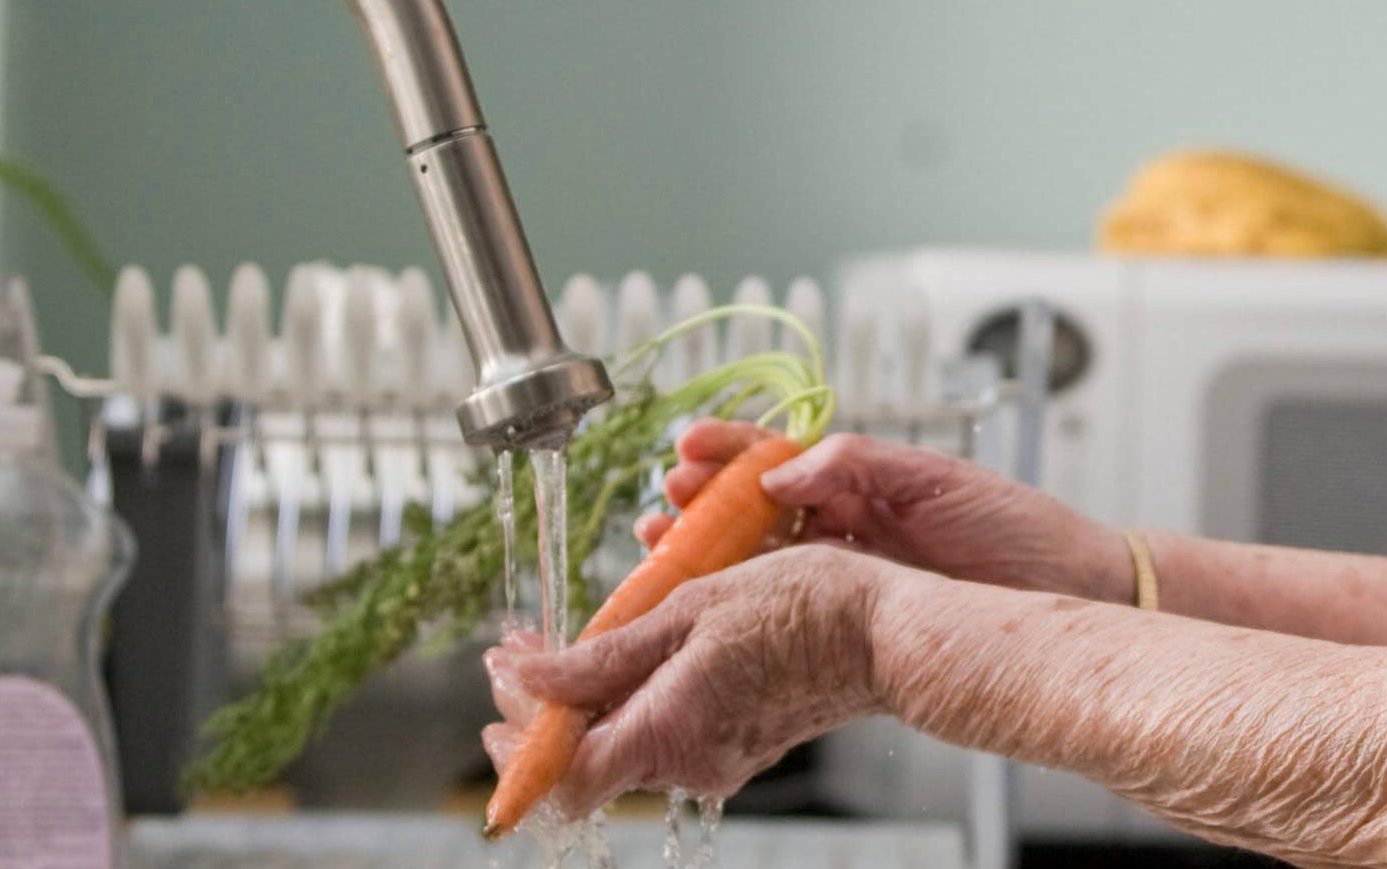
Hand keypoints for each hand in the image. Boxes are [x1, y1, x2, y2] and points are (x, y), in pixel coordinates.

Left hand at [481, 543, 896, 813]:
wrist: (887, 632)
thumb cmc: (802, 607)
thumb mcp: (690, 610)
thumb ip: (603, 655)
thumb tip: (525, 677)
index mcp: (669, 732)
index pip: (564, 779)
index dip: (519, 742)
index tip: (499, 680)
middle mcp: (688, 763)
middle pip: (587, 761)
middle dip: (543, 710)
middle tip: (521, 652)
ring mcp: (715, 760)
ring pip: (622, 745)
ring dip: (586, 700)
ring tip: (572, 642)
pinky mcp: (735, 746)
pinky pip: (662, 733)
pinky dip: (632, 699)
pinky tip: (631, 654)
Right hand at [642, 420, 1128, 601]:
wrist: (1072, 591)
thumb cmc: (1018, 529)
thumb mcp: (938, 479)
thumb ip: (858, 465)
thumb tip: (784, 472)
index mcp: (862, 482)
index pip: (778, 459)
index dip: (730, 452)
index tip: (688, 449)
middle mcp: (846, 528)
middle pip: (752, 513)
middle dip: (700, 505)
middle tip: (663, 506)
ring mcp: (848, 576)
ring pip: (759, 562)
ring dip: (707, 555)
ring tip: (664, 548)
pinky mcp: (857, 623)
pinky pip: (789, 612)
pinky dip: (744, 606)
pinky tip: (710, 606)